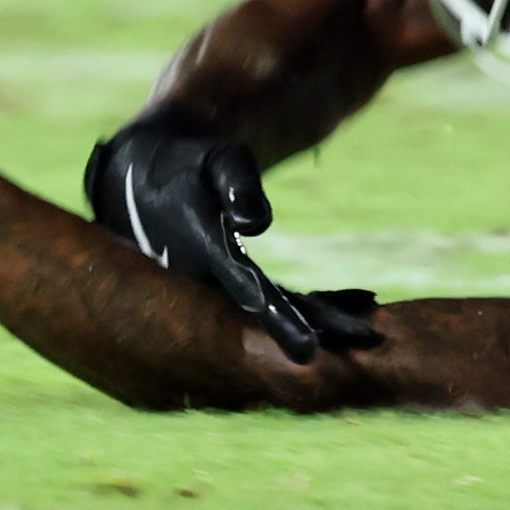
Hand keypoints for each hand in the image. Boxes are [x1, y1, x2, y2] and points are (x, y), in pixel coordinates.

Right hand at [84, 112, 381, 362]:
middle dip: (317, 328)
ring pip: (273, 313)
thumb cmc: (186, 161)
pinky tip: (347, 310)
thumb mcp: (213, 159)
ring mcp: (215, 285)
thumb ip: (237, 185)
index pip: (248, 291)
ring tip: (368, 333)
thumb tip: (258, 224)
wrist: (142, 175)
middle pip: (269, 314)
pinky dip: (307, 306)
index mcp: (202, 251)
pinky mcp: (226, 280)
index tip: (310, 351)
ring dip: (319, 322)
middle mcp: (207, 280)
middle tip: (366, 341)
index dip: (280, 321)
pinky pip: (270, 301)